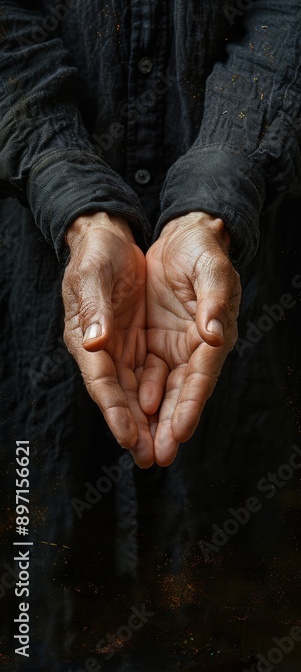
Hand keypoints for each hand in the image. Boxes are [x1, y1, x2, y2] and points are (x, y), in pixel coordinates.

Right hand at [62, 212, 153, 467]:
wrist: (110, 236)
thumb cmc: (97, 252)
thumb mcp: (93, 274)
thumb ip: (94, 308)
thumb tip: (94, 341)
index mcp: (85, 335)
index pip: (101, 380)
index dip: (114, 410)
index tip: (128, 437)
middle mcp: (102, 348)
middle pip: (120, 396)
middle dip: (134, 428)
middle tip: (150, 458)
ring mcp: (121, 347)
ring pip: (136, 392)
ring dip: (149, 421)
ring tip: (162, 450)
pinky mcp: (138, 341)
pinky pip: (151, 375)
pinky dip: (159, 398)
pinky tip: (170, 418)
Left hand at [139, 212, 241, 465]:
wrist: (183, 234)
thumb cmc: (202, 249)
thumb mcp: (210, 268)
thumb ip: (212, 300)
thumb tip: (213, 334)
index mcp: (213, 331)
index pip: (200, 375)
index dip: (189, 404)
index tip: (178, 432)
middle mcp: (194, 346)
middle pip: (179, 393)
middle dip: (167, 427)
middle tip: (156, 458)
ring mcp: (172, 345)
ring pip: (159, 390)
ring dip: (150, 421)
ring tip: (140, 452)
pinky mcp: (154, 340)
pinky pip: (143, 374)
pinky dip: (136, 397)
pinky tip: (129, 417)